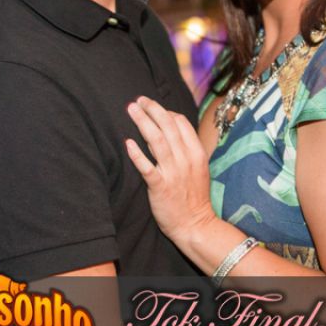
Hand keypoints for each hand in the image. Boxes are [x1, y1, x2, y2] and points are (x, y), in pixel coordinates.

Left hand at [126, 96, 216, 244]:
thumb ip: (186, 148)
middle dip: (152, 109)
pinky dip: (137, 154)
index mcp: (196, 152)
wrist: (195, 225)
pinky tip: (128, 143)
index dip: (165, 111)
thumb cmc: (194, 196)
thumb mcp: (198, 168)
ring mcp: (173, 173)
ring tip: (131, 110)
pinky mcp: (160, 187)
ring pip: (156, 140)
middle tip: (138, 101)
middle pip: (167, 125)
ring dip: (143, 122)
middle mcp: (185, 159)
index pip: (181, 122)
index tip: (152, 107)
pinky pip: (147, 167)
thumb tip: (168, 130)